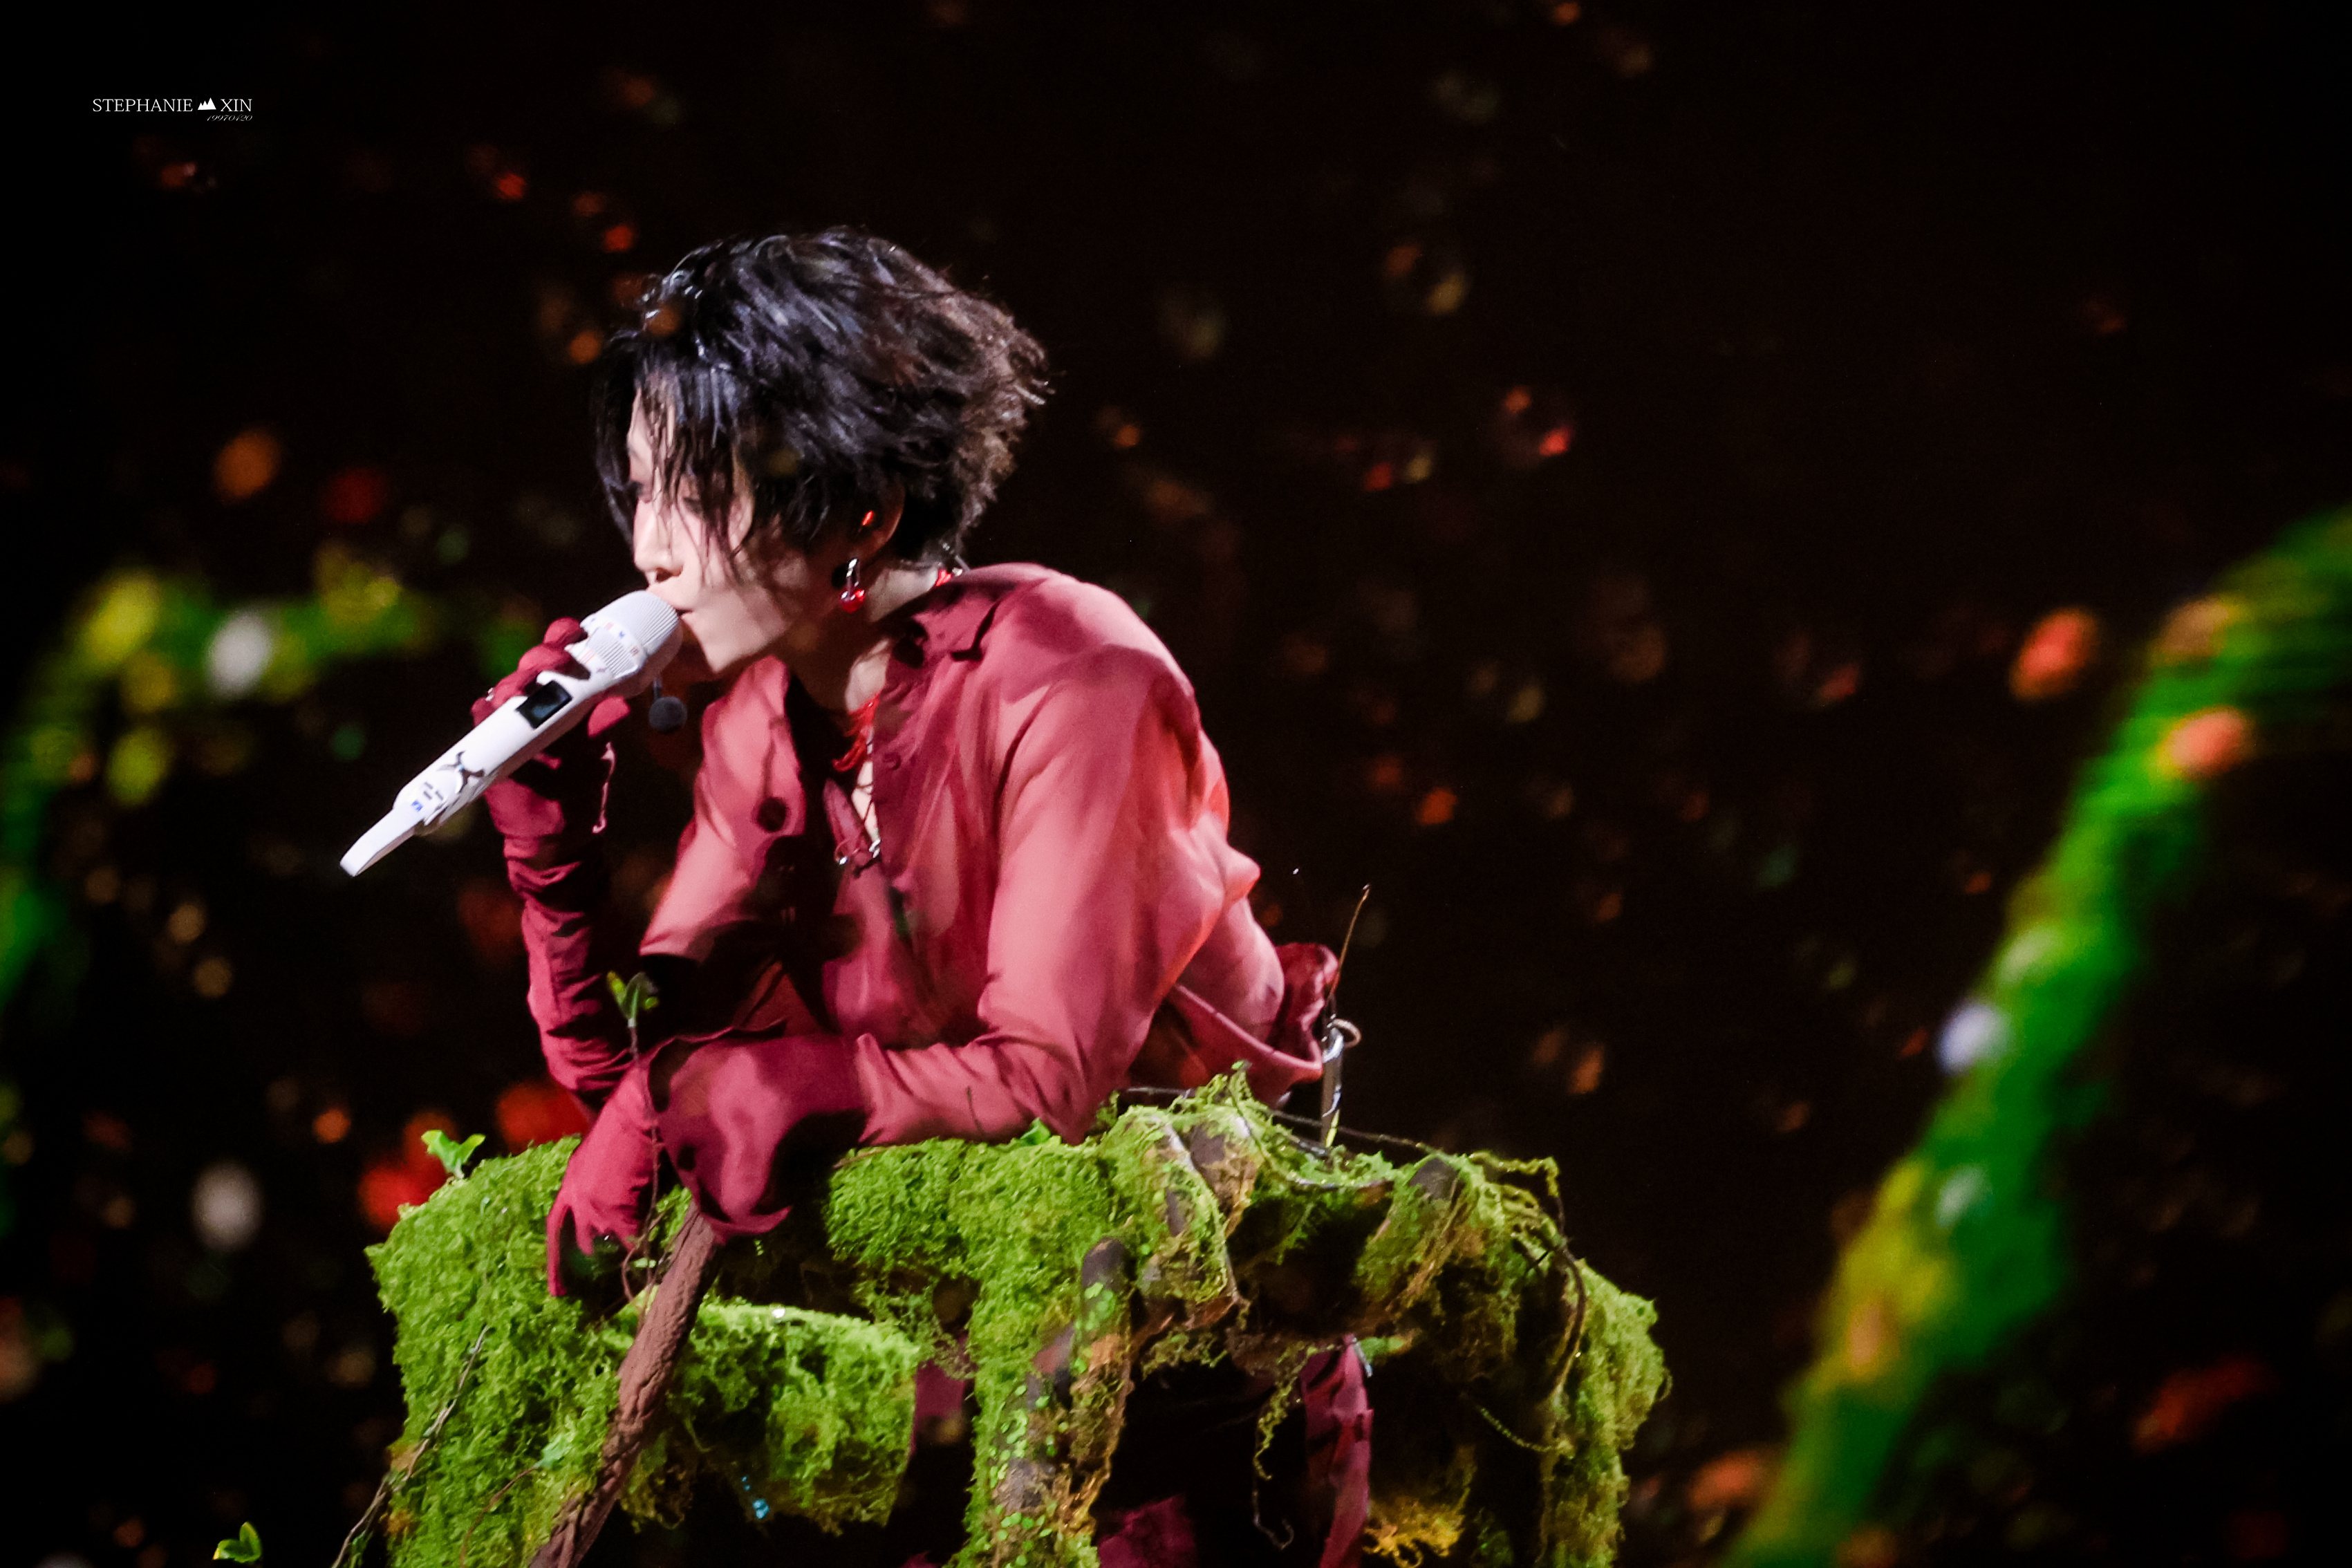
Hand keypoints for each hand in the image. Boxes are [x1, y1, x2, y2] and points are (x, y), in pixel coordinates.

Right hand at [476, 619, 633, 856]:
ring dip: (516, 682)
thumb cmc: (579, 787)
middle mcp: (536, 703)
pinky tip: (493, 706)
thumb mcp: (596, 756)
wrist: (556, 832)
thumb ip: (603, 728)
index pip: (563, 657)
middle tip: (556, 661)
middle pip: (533, 666)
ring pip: (507, 688)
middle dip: (543, 657)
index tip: (578, 631)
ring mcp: (510, 720)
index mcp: (566, 698)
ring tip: (526, 685)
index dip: (566, 638)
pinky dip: (487, 710)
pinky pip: (482, 717)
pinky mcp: (488, 741)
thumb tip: (621, 704)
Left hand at [545, 1057, 661, 1296]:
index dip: (556, 1260)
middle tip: (605, 1284)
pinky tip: (656, 1251)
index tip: (556, 1291)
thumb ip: (607, 1180)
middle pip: (580, 1242)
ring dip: (623, 1250)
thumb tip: (623, 1203)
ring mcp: (594, 1204)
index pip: (554, 1227)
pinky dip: (645, 1245)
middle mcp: (576, 1195)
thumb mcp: (609, 1154)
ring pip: (605, 1243)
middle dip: (594, 1261)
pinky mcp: (615, 1209)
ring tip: (639, 1259)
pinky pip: (632, 1239)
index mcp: (571, 1179)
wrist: (640, 1108)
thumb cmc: (632, 1121)